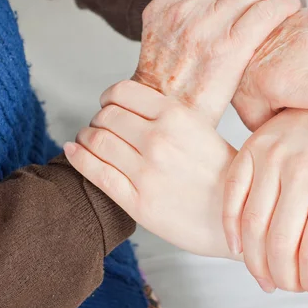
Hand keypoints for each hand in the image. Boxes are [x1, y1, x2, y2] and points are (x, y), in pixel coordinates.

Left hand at [64, 80, 238, 258]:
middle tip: (101, 127)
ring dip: (85, 137)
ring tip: (88, 141)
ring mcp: (147, 172)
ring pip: (95, 141)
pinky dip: (77, 157)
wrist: (235, 214)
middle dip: (98, 119)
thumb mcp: (200, 128)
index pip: (122, 92)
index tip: (108, 104)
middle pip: (106, 116)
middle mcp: (159, 139)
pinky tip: (72, 151)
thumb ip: (166, 114)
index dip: (108, 96)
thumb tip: (126, 104)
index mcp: (177, 116)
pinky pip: (95, 172)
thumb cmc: (221, 171)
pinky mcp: (137, 202)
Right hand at [134, 0, 300, 125]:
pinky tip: (289, 12)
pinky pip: (266, 10)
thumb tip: (221, 6)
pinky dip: (283, 5)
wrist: (166, 118)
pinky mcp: (228, 47)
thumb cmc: (171, 88)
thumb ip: (186, 18)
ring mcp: (205, 26)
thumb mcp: (163, 41)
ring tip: (284, 5)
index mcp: (165, 5)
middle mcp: (183, 10)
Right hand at [222, 109, 307, 295]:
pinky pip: (231, 196)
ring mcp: (272, 158)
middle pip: (279, 246)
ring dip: (255, 262)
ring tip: (266, 275)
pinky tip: (238, 247)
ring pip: (252, 226)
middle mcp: (302, 172)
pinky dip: (230, 228)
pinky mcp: (252, 149)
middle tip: (290, 284)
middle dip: (284, 279)